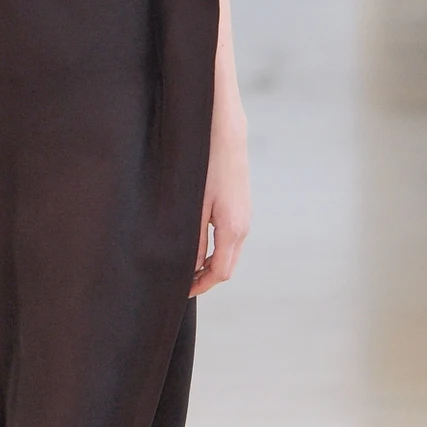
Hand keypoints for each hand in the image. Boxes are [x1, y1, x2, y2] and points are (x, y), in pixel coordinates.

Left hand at [194, 119, 249, 293]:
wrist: (226, 135)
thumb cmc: (206, 165)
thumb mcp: (194, 205)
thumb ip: (193, 238)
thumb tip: (189, 265)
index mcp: (232, 228)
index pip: (220, 272)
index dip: (200, 285)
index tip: (182, 291)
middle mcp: (244, 226)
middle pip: (227, 267)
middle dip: (206, 279)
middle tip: (181, 284)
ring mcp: (245, 218)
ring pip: (230, 254)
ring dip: (211, 264)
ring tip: (185, 267)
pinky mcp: (242, 209)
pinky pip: (231, 240)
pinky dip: (217, 250)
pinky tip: (198, 245)